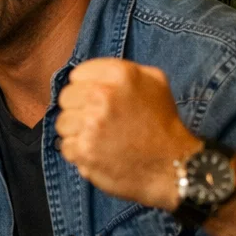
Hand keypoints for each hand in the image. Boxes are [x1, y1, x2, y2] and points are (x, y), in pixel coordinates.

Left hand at [56, 59, 200, 211]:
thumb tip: (91, 73)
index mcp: (120, 75)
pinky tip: (99, 153)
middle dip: (79, 109)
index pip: (77, 75)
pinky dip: (79, 153)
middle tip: (99, 122)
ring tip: (100, 139)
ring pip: (62, 123)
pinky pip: (65, 146)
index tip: (97, 101)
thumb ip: (122, 69)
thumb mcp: (155, 82)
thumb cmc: (162, 123)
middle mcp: (102, 95)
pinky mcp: (84, 150)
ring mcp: (91, 124)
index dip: (86, 88)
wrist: (172, 165)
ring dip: (77, 132)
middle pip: (66, 98)